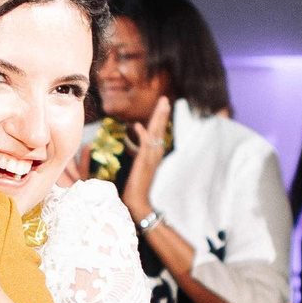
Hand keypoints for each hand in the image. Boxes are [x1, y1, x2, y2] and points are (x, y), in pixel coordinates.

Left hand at [121, 96, 170, 214]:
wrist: (138, 203)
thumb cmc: (136, 187)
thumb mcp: (139, 165)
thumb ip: (141, 150)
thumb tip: (140, 133)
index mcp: (154, 155)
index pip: (158, 133)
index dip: (160, 120)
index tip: (162, 107)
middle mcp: (155, 155)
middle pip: (160, 130)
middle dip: (162, 114)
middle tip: (164, 99)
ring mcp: (151, 159)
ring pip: (156, 134)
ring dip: (158, 119)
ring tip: (161, 104)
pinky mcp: (144, 164)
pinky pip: (144, 146)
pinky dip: (142, 135)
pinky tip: (137, 125)